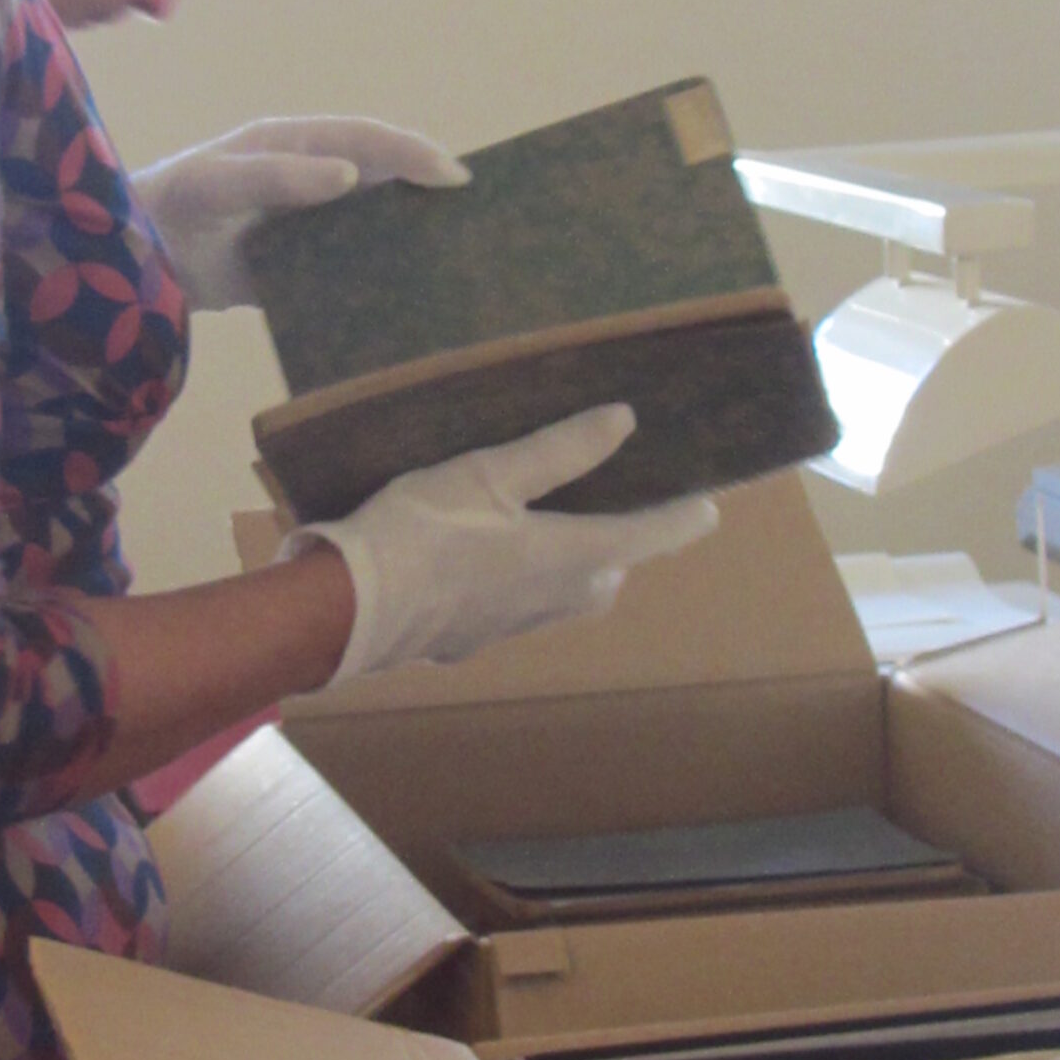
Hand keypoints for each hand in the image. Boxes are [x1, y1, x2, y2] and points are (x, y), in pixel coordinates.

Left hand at [132, 116, 467, 309]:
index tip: (454, 178)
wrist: (128, 264)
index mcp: (292, 146)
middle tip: (476, 216)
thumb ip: (277, 177)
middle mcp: (307, 181)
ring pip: (369, 226)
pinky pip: (344, 274)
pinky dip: (373, 285)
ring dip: (406, 239)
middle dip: (426, 191)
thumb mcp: (216, 183)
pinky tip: (402, 305)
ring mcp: (303, 228)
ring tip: (455, 258)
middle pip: (380, 180)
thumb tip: (350, 175)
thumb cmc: (166, 205)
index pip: (366, 140)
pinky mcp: (294, 274)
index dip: (412, 154)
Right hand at [284, 403, 719, 682]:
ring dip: (570, 561)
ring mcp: (514, 626)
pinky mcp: (471, 637)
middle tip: (613, 498)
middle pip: (611, 569)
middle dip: (620, 539)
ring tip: (549, 520)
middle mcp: (558, 600)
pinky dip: (518, 579)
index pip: (655, 536)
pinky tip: (483, 557)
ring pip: (565, 592)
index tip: (709, 503)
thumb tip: (626, 421)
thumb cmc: (426, 532)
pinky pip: (516, 605)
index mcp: (575, 557)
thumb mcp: (491, 473)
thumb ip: (561, 450)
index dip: (685, 515)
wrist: (350, 608)